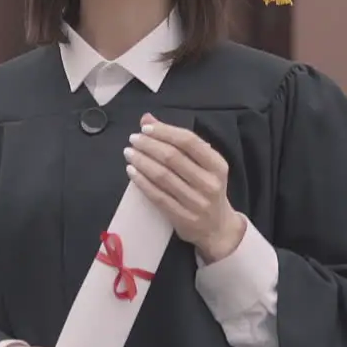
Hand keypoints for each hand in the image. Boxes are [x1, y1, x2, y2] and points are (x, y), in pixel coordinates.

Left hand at [125, 112, 245, 262]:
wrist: (217, 227)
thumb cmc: (207, 189)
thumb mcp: (202, 164)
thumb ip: (177, 141)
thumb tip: (148, 119)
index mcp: (217, 165)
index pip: (189, 141)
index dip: (165, 132)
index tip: (146, 128)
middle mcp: (209, 183)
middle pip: (173, 158)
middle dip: (149, 145)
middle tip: (133, 139)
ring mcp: (196, 202)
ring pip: (163, 176)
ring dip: (142, 162)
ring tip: (129, 153)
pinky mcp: (183, 217)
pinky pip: (158, 196)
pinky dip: (142, 182)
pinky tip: (132, 172)